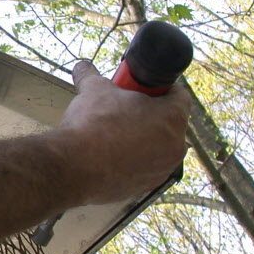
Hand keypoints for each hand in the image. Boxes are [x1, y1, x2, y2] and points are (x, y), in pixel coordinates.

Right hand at [59, 59, 191, 204]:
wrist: (73, 168)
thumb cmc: (92, 124)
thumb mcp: (93, 90)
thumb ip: (91, 74)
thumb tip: (82, 65)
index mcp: (172, 118)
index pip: (180, 95)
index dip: (160, 88)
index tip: (142, 88)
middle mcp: (175, 146)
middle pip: (169, 123)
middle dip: (150, 115)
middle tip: (125, 109)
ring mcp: (161, 171)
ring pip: (157, 147)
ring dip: (142, 139)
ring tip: (115, 133)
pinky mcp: (144, 187)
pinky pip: (144, 168)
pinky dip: (132, 160)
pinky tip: (109, 155)